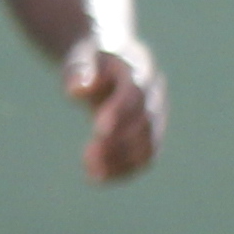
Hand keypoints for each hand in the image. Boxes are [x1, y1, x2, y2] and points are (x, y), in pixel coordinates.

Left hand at [60, 33, 163, 183]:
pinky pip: (145, 156)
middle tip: (86, 158)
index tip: (98, 131)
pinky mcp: (151, 132)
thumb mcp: (81, 57)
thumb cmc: (92, 58)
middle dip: (118, 142)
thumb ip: (79, 70)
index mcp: (139, 68)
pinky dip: (124, 169)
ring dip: (122, 161)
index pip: (134, 93)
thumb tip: (76, 91)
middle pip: (144, 121)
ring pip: (149, 143)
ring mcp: (157, 113)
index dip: (119, 111)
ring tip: (91, 173)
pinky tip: (98, 177)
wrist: (111, 60)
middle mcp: (154, 92)